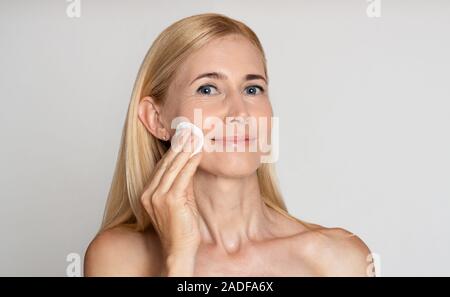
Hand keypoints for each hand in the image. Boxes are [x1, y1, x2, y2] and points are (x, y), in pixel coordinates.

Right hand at [140, 128, 202, 274]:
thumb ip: (181, 186)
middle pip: (166, 163)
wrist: (178, 250)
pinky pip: (182, 176)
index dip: (173, 150)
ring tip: (195, 136)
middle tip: (190, 129)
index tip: (183, 136)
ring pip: (173, 166)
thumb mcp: (179, 203)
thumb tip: (190, 167)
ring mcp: (158, 196)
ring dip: (186, 149)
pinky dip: (191, 162)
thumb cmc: (180, 229)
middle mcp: (149, 193)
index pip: (161, 166)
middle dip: (179, 145)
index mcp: (148, 193)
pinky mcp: (170, 200)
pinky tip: (198, 152)